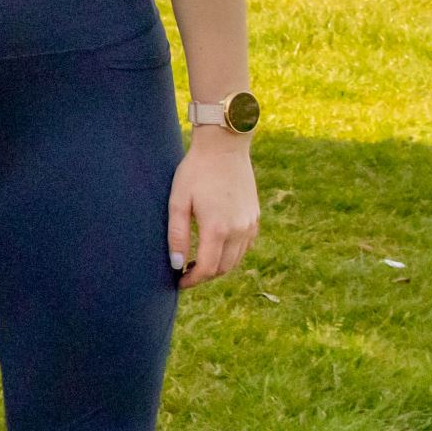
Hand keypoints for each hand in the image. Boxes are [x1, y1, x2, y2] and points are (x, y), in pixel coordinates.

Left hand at [167, 131, 259, 287]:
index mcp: (217, 228)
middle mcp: (239, 230)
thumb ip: (176, 235)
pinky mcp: (255, 217)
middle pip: (223, 268)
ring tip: (197, 261)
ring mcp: (250, 224)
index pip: (206, 269)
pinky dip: (231, 253)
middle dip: (204, 275)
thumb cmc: (195, 172)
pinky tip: (215, 246)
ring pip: (236, 259)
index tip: (178, 282)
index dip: (192, 280)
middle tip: (185, 273)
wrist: (224, 148)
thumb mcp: (178, 201)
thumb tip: (176, 265)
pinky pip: (245, 246)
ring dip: (217, 266)